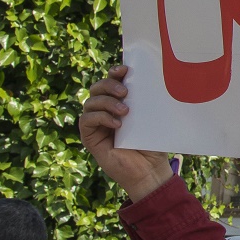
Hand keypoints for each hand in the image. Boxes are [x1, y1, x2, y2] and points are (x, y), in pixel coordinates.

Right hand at [78, 65, 173, 199]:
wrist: (150, 170)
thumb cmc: (153, 143)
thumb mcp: (150, 117)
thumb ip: (144, 99)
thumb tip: (148, 77)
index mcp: (120, 102)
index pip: (111, 81)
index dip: (114, 72)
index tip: (125, 69)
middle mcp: (105, 111)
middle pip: (97, 88)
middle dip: (108, 84)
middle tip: (125, 91)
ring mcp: (96, 124)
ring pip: (90, 102)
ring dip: (107, 102)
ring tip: (125, 111)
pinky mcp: (90, 138)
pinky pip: (86, 120)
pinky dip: (100, 117)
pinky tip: (117, 124)